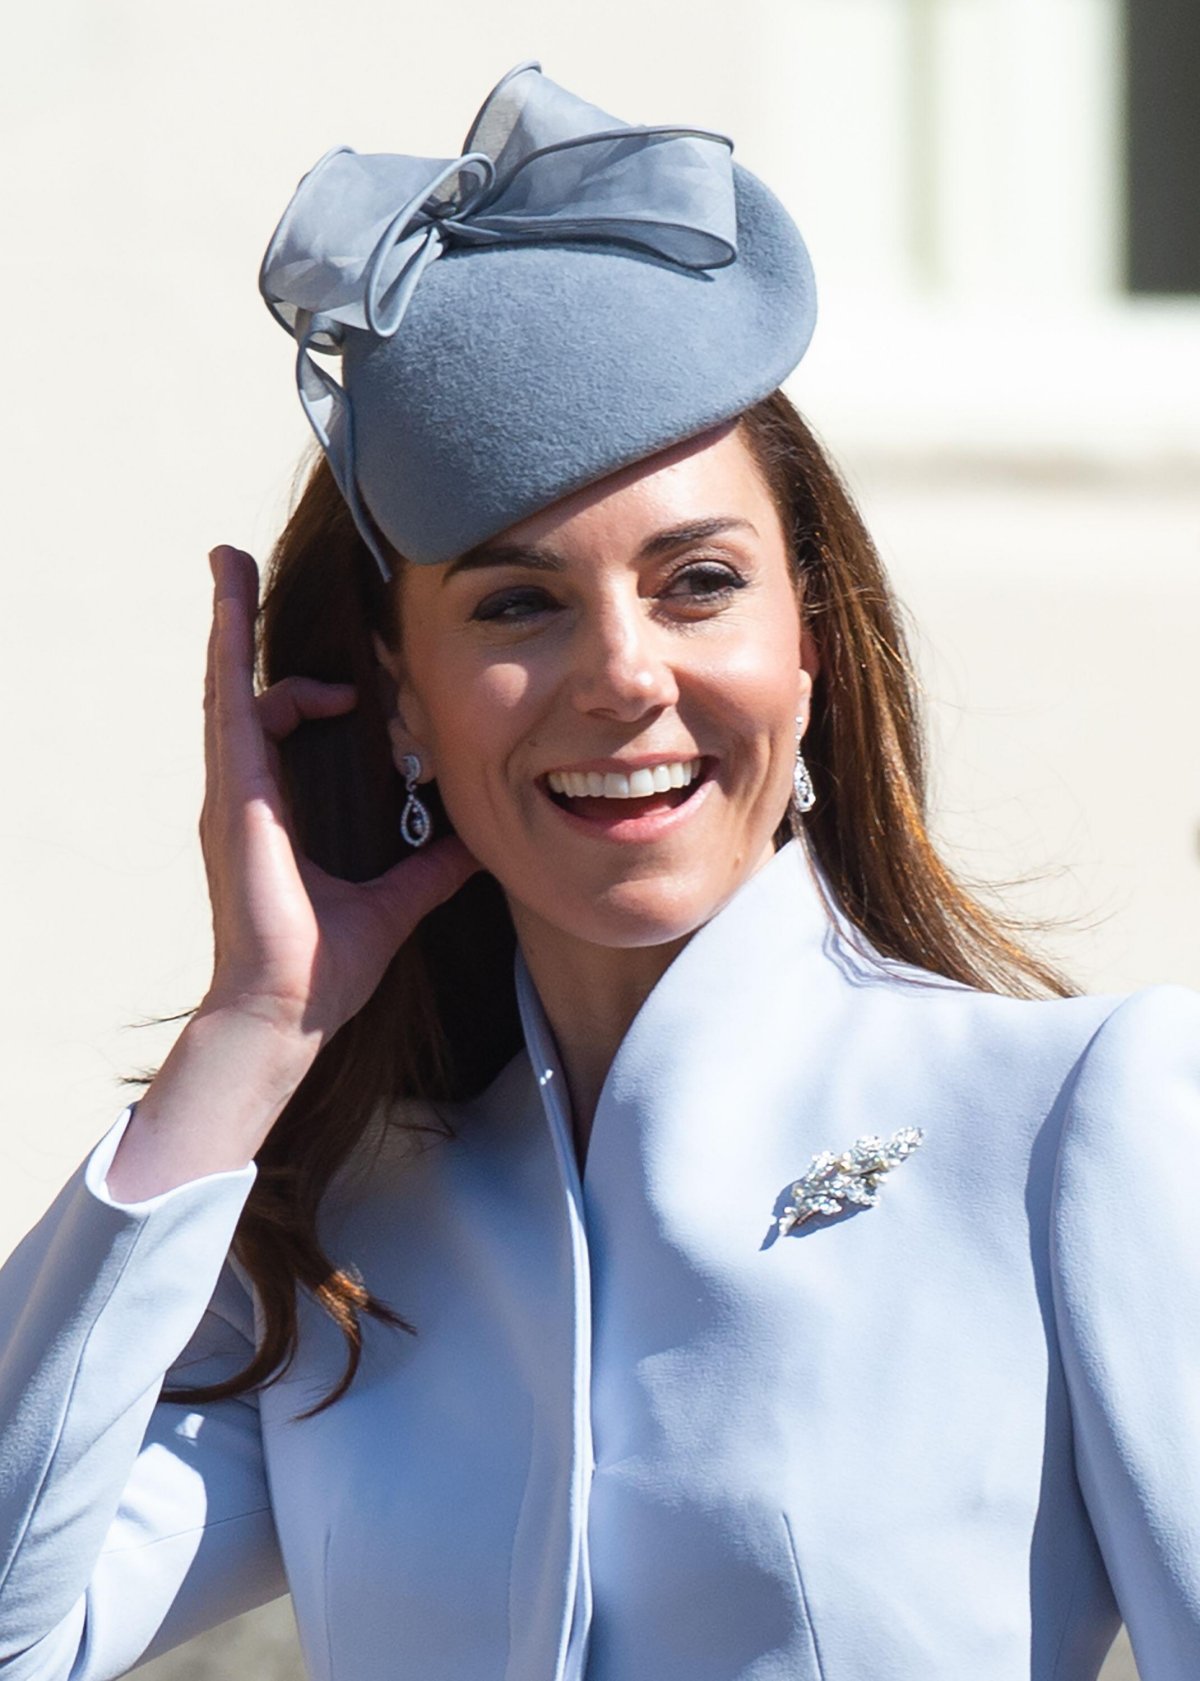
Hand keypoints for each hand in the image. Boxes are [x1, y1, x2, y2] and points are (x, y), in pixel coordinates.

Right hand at [199, 544, 477, 1045]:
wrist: (288, 1009)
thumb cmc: (327, 967)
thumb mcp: (396, 900)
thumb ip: (431, 866)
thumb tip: (475, 842)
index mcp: (281, 812)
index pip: (287, 727)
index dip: (312, 693)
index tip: (348, 679)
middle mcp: (250, 793)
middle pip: (248, 692)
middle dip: (243, 631)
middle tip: (239, 570)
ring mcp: (235, 790)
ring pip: (230, 687)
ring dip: (230, 623)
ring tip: (229, 563)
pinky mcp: (234, 793)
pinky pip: (230, 708)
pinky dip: (229, 654)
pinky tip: (229, 608)